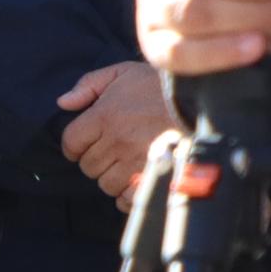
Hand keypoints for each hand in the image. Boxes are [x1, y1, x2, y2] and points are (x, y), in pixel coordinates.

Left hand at [57, 59, 181, 201]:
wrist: (207, 99)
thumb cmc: (161, 85)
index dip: (74, 146)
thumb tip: (64, 103)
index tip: (83, 145)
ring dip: (111, 177)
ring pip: (106, 183)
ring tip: (125, 165)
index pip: (71, 143)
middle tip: (110, 152)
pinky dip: (128, 195)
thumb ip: (89, 85)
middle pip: (88, 166)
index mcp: (104, 116)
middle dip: (95, 160)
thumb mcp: (123, 73)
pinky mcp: (155, 176)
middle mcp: (117, 141)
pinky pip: (128, 199)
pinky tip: (135, 183)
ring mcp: (136, 161)